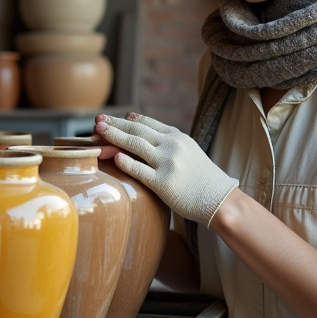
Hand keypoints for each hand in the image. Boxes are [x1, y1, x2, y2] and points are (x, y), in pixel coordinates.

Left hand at [95, 112, 238, 225]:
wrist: (219, 199)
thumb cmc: (200, 177)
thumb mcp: (187, 150)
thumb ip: (166, 140)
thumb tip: (138, 123)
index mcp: (176, 136)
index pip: (146, 123)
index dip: (125, 120)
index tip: (110, 118)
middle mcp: (171, 145)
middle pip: (137, 130)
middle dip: (115, 124)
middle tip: (97, 122)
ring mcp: (167, 163)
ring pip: (135, 145)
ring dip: (114, 136)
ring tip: (98, 132)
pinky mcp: (164, 183)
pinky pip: (140, 170)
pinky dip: (126, 162)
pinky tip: (114, 157)